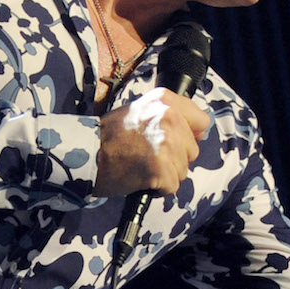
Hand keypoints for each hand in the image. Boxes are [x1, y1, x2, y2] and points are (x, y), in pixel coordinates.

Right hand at [93, 88, 210, 196]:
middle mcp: (169, 117)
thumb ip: (171, 116)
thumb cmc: (111, 136)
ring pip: (183, 170)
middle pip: (193, 150)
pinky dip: (158, 188)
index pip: (201, 121)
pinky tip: (140, 177)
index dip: (190, 135)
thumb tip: (202, 131)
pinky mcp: (162, 168)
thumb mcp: (142, 111)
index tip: (175, 140)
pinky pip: (172, 186)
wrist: (87, 154)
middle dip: (175, 158)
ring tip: (142, 165)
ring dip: (165, 173)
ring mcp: (167, 143)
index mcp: (165, 100)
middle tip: (147, 154)